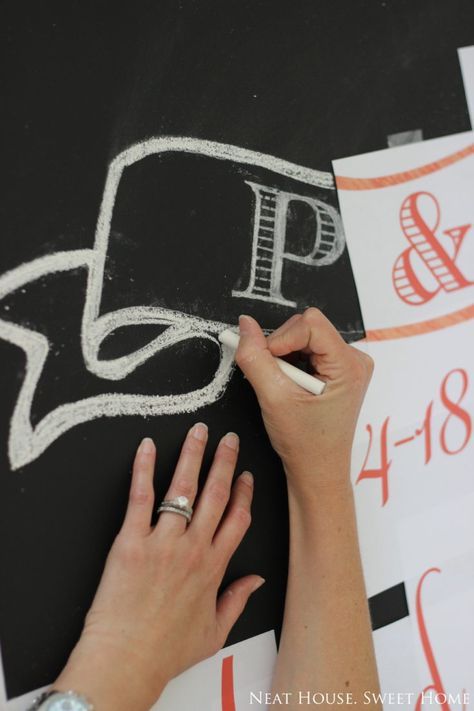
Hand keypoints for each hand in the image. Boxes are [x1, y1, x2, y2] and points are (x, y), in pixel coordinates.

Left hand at [54, 426, 263, 710]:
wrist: (126, 661)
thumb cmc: (165, 651)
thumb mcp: (213, 632)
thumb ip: (238, 600)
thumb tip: (256, 580)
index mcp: (214, 568)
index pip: (236, 519)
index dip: (244, 493)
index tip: (245, 475)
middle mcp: (193, 549)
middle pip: (216, 495)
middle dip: (225, 462)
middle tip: (229, 439)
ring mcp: (163, 542)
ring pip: (184, 489)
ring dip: (193, 456)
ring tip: (199, 432)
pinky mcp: (132, 541)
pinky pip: (141, 497)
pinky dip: (144, 468)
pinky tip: (147, 447)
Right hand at [235, 309, 373, 493]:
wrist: (317, 470)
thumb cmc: (305, 443)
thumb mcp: (273, 398)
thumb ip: (255, 358)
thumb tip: (245, 326)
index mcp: (349, 365)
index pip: (310, 323)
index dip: (281, 338)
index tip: (268, 362)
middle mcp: (354, 360)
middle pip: (307, 326)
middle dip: (282, 348)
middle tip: (276, 381)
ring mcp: (347, 364)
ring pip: (304, 336)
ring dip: (285, 357)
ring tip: (285, 387)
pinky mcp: (337, 369)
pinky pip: (307, 348)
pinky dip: (291, 362)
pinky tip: (291, 385)